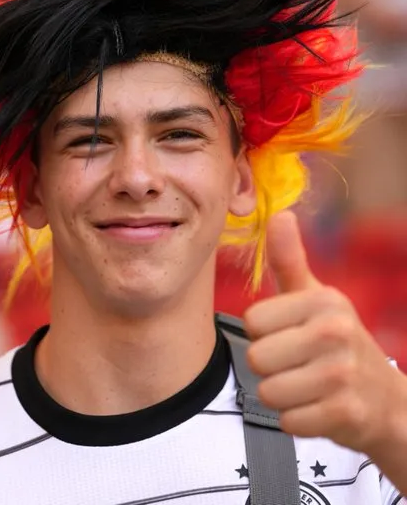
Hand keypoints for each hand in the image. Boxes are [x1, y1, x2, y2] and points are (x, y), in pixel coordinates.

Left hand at [243, 211, 404, 455]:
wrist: (384, 398)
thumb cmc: (335, 339)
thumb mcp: (314, 297)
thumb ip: (288, 259)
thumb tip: (279, 213)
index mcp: (323, 300)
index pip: (253, 321)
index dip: (264, 333)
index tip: (288, 334)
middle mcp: (335, 332)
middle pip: (257, 358)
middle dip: (271, 367)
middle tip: (297, 364)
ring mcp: (341, 375)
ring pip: (268, 392)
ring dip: (281, 395)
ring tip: (306, 385)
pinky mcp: (344, 414)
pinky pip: (287, 421)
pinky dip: (297, 420)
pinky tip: (317, 407)